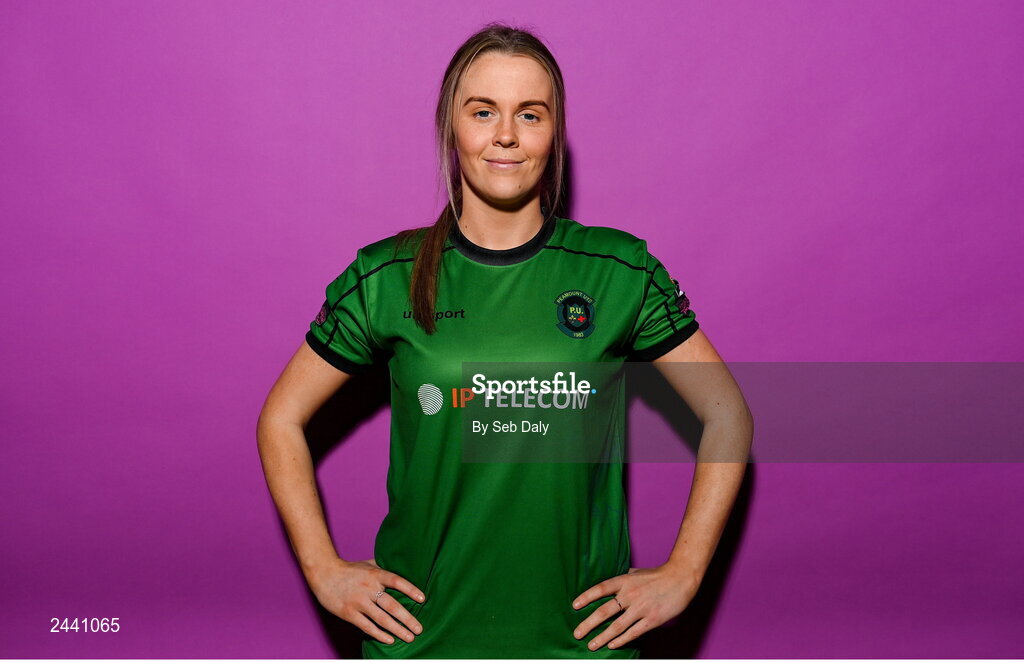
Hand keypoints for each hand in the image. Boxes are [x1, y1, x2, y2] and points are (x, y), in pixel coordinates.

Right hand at [307, 556, 425, 645]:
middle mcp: (369, 588)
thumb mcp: (367, 564)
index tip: (422, 599)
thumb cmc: (348, 569)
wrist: (324, 573)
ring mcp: (359, 601)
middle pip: (392, 605)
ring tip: (409, 637)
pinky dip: (379, 634)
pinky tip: (390, 640)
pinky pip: (367, 626)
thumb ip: (383, 567)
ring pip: (382, 619)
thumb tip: (402, 567)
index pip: (397, 581)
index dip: (410, 590)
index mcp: (375, 574)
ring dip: (397, 630)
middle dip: (407, 618)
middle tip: (419, 629)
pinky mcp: (349, 613)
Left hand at [570, 563, 698, 650]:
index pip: (601, 589)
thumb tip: (613, 583)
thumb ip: (624, 579)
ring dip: (602, 637)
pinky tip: (612, 645)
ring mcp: (641, 608)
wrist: (681, 578)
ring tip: (591, 645)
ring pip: (617, 626)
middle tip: (577, 633)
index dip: (586, 597)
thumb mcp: (637, 572)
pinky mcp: (652, 619)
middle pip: (604, 611)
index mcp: (624, 581)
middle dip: (588, 624)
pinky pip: (633, 632)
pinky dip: (621, 640)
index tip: (574, 606)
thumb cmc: (658, 575)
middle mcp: (630, 594)